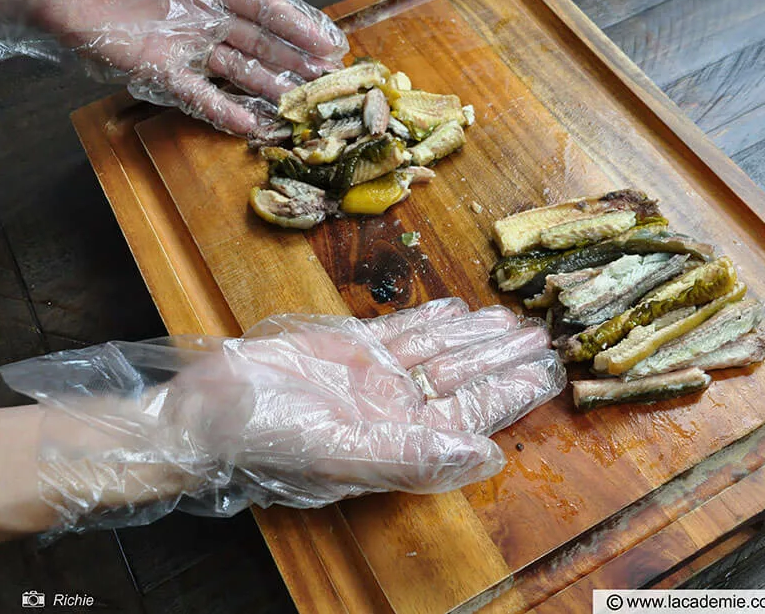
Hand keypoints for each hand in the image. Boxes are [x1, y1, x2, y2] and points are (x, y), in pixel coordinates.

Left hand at [0, 0, 347, 136]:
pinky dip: (224, 111)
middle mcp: (200, 15)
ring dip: (268, 89)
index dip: (298, 24)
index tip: (330, 43)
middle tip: (327, 81)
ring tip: (299, 106)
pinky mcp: (155, 69)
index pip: (265, 6)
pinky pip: (197, 94)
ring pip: (236, 72)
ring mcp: (181, 45)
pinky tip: (251, 125)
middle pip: (259, 43)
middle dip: (293, 62)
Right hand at [0, 300, 563, 531]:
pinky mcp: (350, 345)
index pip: (474, 410)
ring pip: (439, 348)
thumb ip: (419, 455)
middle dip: (505, 357)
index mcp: (404, 436)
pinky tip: (457, 309)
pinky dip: (430, 318)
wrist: (213, 409)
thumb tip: (488, 456)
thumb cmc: (274, 439)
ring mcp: (374, 373)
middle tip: (545, 336)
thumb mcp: (348, 453)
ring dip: (477, 334)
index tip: (551, 372)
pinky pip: (401, 329)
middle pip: (464, 375)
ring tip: (512, 320)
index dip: (513, 391)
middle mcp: (396, 405)